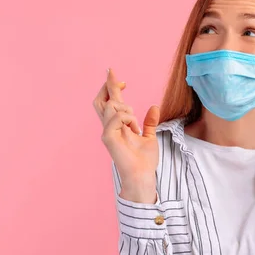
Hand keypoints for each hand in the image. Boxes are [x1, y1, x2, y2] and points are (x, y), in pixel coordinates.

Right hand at [93, 68, 159, 202]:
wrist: (143, 175)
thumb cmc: (145, 160)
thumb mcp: (150, 137)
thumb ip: (149, 122)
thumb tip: (154, 106)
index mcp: (118, 126)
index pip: (111, 102)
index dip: (113, 88)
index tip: (122, 80)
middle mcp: (110, 127)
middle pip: (100, 101)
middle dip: (109, 87)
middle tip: (120, 81)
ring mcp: (107, 132)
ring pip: (110, 106)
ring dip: (126, 109)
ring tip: (135, 124)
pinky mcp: (108, 138)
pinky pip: (114, 117)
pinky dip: (127, 118)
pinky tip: (133, 128)